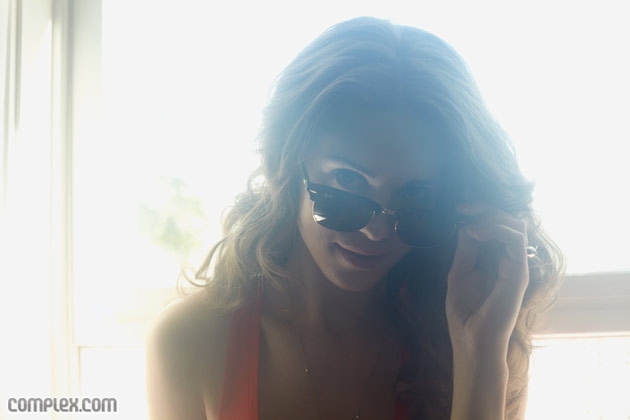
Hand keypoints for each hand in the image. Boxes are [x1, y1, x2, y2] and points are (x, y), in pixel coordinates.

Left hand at [445, 201, 529, 355]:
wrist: (472, 339)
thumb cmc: (465, 311)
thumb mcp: (460, 272)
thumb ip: (467, 248)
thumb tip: (468, 223)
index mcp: (494, 259)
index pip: (496, 225)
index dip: (480, 211)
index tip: (459, 209)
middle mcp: (508, 259)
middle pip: (508, 220)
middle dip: (485, 208)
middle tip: (464, 209)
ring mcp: (515, 265)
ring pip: (515, 225)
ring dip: (492, 217)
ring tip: (472, 226)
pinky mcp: (519, 273)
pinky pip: (516, 240)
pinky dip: (496, 229)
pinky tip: (477, 233)